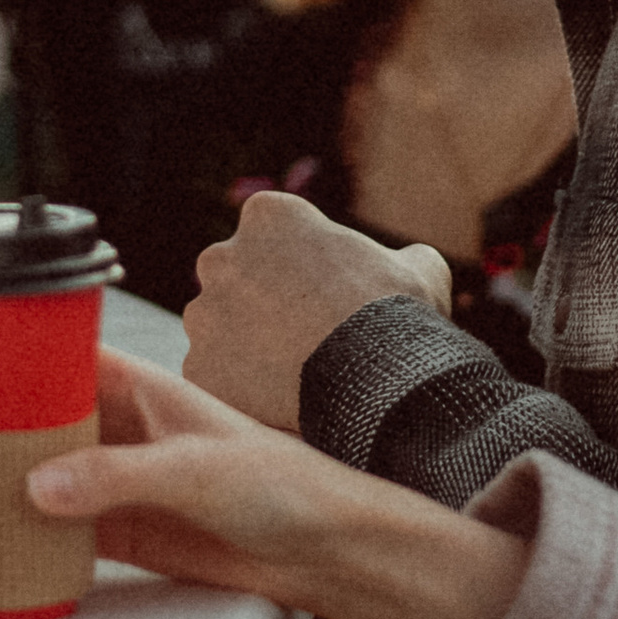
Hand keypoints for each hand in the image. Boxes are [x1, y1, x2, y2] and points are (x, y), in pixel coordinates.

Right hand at [32, 351, 525, 618]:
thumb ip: (118, 476)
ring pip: (46, 474)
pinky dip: (30, 533)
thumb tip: (43, 484)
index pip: (66, 357)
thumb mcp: (196, 469)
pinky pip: (63, 529)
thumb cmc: (285, 484)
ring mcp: (122, 482)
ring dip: (7, 481)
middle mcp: (126, 431)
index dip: (16, 352)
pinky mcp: (126, 533)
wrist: (324, 550)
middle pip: (43, 418)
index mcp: (144, 389)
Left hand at [182, 190, 451, 428]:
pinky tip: (274, 402)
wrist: (374, 380)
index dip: (297, 259)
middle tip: (300, 331)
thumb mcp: (419, 268)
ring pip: (216, 326)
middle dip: (257, 297)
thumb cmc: (397, 314)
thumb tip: (410, 266)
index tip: (320, 287)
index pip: (271, 229)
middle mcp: (223, 258)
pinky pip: (213, 376)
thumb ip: (400, 258)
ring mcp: (204, 314)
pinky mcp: (198, 368)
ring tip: (290, 373)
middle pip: (233, 274)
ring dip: (242, 343)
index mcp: (270, 216)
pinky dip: (237, 387)